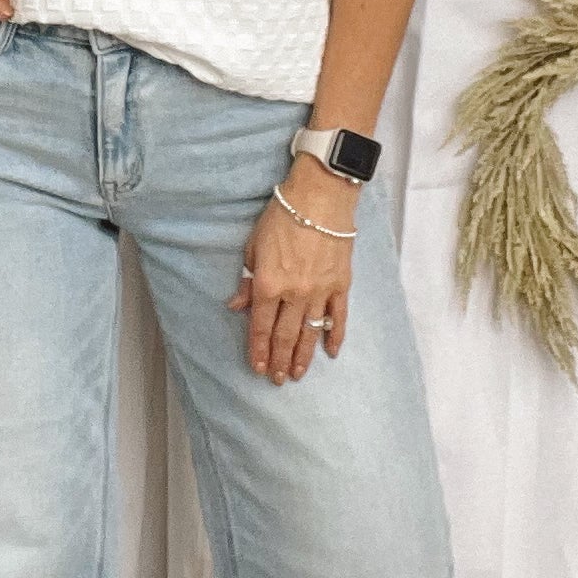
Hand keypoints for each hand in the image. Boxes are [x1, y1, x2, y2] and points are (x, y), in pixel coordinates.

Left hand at [227, 153, 355, 381]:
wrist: (319, 198)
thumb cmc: (281, 217)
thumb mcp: (253, 246)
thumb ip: (247, 280)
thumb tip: (237, 305)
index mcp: (268, 284)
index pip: (260, 326)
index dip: (257, 349)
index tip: (256, 367)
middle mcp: (294, 294)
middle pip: (284, 335)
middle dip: (278, 360)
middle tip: (276, 379)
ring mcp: (320, 291)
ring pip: (310, 333)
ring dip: (302, 356)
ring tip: (296, 374)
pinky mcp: (340, 284)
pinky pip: (338, 317)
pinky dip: (335, 336)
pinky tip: (331, 353)